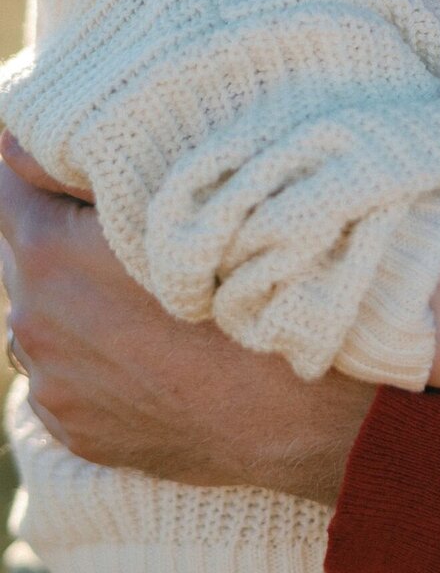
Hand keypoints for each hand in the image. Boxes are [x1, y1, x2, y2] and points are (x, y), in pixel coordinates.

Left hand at [0, 135, 372, 501]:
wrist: (280, 409)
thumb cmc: (239, 286)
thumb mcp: (166, 207)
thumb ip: (75, 170)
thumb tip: (11, 143)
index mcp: (47, 255)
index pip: (4, 190)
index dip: (36, 170)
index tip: (70, 167)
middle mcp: (31, 322)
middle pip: (17, 254)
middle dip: (52, 232)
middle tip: (116, 226)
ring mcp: (50, 383)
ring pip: (39, 317)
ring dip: (67, 297)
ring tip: (133, 292)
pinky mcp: (72, 429)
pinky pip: (59, 375)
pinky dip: (86, 353)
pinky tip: (140, 346)